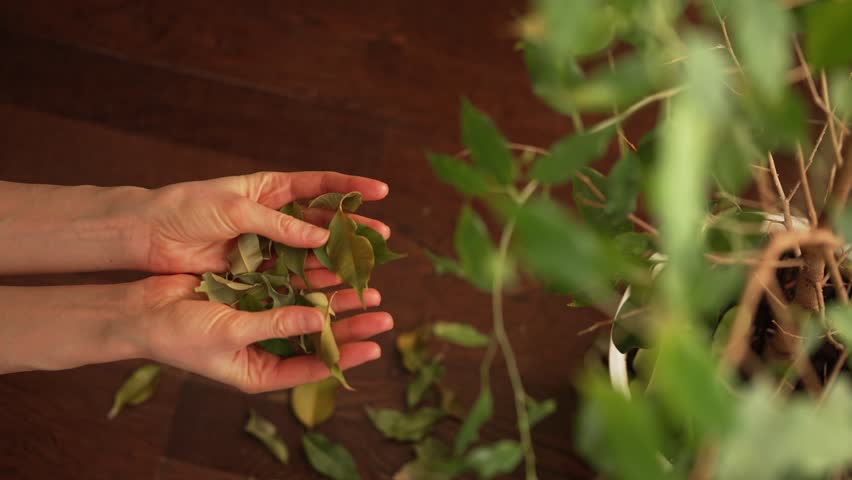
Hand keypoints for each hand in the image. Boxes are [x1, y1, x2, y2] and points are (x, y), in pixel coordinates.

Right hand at [134, 275, 391, 391]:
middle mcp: (267, 349)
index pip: (313, 368)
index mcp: (261, 371)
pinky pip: (291, 290)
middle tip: (383, 313)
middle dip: (350, 326)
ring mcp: (262, 321)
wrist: (143, 311)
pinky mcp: (255, 297)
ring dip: (335, 301)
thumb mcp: (231, 333)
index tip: (375, 346)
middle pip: (318, 340)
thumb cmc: (180, 334)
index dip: (345, 357)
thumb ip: (276, 325)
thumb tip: (318, 319)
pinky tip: (332, 270)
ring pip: (309, 312)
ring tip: (367, 290)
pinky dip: (310, 282)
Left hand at [138, 171, 390, 272]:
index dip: (351, 187)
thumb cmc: (188, 208)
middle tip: (382, 236)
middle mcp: (274, 214)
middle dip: (353, 227)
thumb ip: (280, 225)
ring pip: (310, 250)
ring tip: (365, 265)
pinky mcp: (255, 268)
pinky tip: (333, 286)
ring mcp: (266, 243)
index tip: (381, 191)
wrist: (148, 234)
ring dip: (336, 257)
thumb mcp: (236, 209)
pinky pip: (290, 274)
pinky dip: (310, 280)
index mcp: (270, 188)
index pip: (319, 184)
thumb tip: (323, 239)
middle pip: (322, 220)